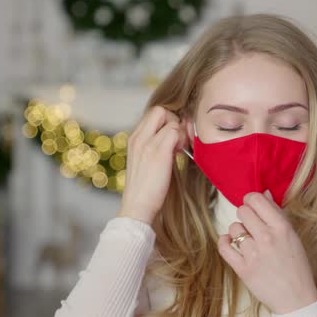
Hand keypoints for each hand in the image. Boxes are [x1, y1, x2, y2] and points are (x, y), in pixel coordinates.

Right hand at [117, 106, 187, 224]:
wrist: (137, 207)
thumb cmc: (146, 188)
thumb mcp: (147, 161)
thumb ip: (157, 145)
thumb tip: (175, 135)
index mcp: (134, 139)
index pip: (153, 114)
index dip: (168, 121)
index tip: (174, 138)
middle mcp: (138, 137)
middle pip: (160, 110)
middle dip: (174, 121)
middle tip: (179, 140)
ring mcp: (147, 143)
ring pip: (170, 119)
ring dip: (180, 132)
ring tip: (179, 150)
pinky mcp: (158, 152)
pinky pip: (174, 131)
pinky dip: (182, 140)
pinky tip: (181, 154)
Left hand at [217, 190, 316, 313]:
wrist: (296, 298)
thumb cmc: (296, 265)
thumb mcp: (292, 236)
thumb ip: (277, 213)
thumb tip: (264, 194)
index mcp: (282, 228)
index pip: (256, 200)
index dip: (251, 200)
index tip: (252, 206)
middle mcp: (267, 238)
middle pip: (242, 211)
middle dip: (245, 216)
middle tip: (251, 225)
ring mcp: (253, 254)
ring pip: (234, 228)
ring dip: (238, 232)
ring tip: (247, 239)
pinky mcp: (243, 269)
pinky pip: (224, 247)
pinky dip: (224, 242)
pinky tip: (230, 242)